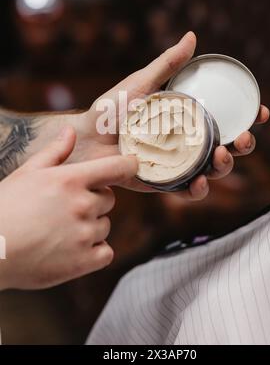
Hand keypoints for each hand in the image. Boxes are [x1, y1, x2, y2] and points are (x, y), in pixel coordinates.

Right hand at [0, 126, 136, 289]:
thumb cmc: (5, 207)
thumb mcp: (27, 173)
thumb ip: (54, 152)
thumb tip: (71, 132)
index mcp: (71, 180)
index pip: (117, 167)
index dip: (128, 165)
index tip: (132, 166)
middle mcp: (82, 205)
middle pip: (109, 199)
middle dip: (94, 201)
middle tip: (67, 208)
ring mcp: (84, 234)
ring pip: (105, 226)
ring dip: (91, 227)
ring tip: (61, 231)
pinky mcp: (83, 262)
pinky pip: (106, 252)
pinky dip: (94, 252)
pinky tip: (71, 250)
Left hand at [70, 32, 268, 201]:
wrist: (87, 136)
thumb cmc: (111, 108)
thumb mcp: (141, 82)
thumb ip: (167, 63)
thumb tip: (192, 36)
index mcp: (187, 117)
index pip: (225, 118)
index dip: (247, 117)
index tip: (259, 112)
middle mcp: (187, 140)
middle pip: (227, 145)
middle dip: (243, 144)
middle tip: (242, 139)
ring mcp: (178, 162)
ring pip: (213, 169)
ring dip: (225, 166)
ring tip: (220, 158)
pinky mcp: (164, 182)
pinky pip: (188, 190)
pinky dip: (198, 189)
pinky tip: (199, 182)